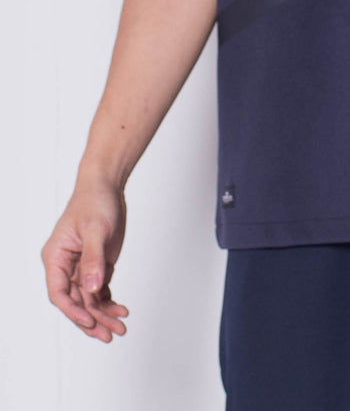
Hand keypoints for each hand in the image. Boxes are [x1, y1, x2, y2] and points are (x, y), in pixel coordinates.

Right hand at [41, 177, 128, 342]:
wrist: (107, 186)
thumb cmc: (95, 202)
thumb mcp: (96, 230)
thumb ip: (93, 260)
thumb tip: (92, 289)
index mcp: (56, 257)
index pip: (59, 293)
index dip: (73, 311)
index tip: (90, 322)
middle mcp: (66, 266)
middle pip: (76, 301)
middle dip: (92, 319)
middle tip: (111, 335)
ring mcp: (81, 266)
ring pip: (89, 299)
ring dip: (103, 314)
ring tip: (120, 328)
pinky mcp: (96, 264)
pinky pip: (100, 290)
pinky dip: (109, 302)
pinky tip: (121, 311)